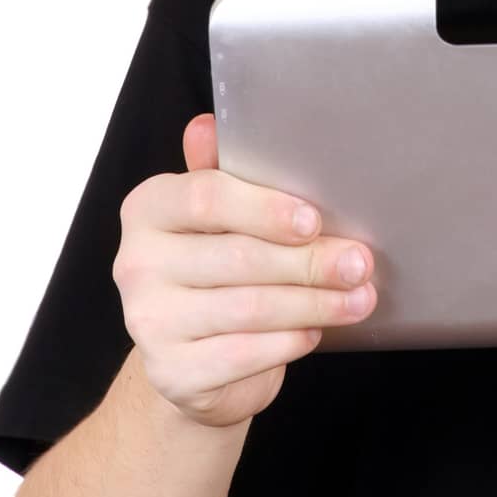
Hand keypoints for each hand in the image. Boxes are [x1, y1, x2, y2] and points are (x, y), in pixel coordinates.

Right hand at [113, 113, 377, 428]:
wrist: (192, 361)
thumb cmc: (217, 271)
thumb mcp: (219, 216)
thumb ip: (221, 171)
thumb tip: (208, 124)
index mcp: (148, 210)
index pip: (205, 198)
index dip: (265, 209)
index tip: (314, 219)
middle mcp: (136, 264)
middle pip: (238, 257)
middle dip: (310, 261)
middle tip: (359, 262)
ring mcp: (147, 322)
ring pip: (249, 308)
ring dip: (315, 303)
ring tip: (359, 297)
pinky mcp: (171, 372)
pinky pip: (244, 353)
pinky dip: (289, 342)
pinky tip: (316, 331)